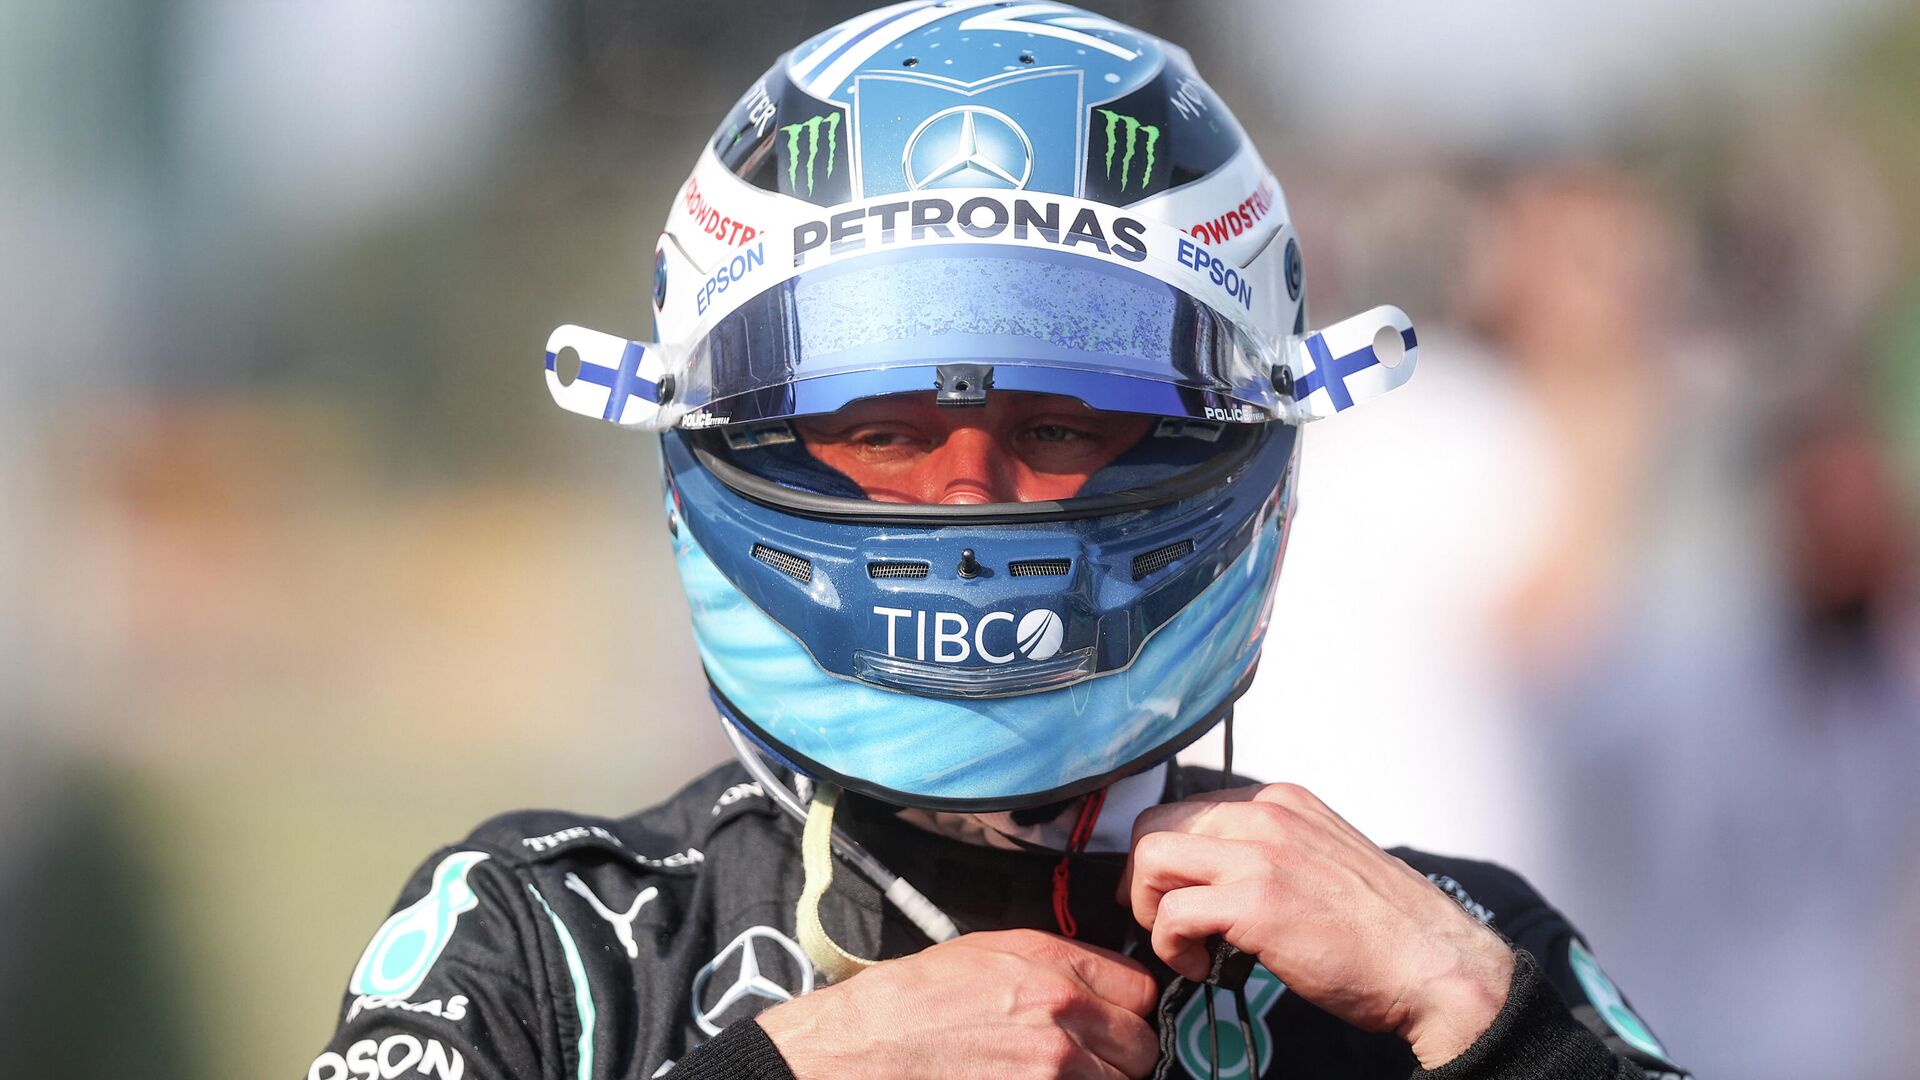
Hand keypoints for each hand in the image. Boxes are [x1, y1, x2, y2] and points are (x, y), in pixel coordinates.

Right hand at [756, 929, 1158, 1078]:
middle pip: (1140, 1046)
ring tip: (1051, 1075)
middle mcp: (1063, 1012)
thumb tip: (1101, 982)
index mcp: (1052, 964)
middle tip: (1084, 1059)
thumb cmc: (914, 1002)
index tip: (1114, 1020)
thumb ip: (1055, 962)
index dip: (1126, 1009)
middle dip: (1119, 1055)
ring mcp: (1056, 1068)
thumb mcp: (987, 953)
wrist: (866, 1047)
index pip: (1140, 989)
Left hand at [1119, 783, 1514, 1067]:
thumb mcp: (1323, 859)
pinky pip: (1170, 914)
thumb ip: (1273, 852)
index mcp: (1282, 801)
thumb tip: (1220, 874)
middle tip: (1160, 920)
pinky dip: (1169, 946)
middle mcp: (1266, 814)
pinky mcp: (1255, 902)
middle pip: (1156, 824)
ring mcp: (1260, 854)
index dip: (1168, 856)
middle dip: (1144, 878)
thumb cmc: (1383, 929)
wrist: (1434, 964)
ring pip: (1150, 857)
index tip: (1169, 892)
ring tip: (1182, 943)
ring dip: (1149, 907)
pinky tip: (1201, 966)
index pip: (1188, 808)